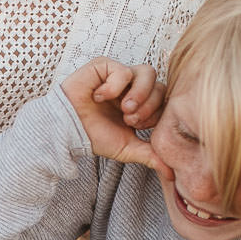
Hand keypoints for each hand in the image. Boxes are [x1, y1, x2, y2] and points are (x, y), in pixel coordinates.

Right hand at [59, 57, 168, 174]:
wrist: (67, 131)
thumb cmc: (94, 136)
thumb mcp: (128, 148)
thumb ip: (151, 156)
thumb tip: (172, 174)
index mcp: (142, 103)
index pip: (165, 100)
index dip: (156, 114)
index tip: (136, 126)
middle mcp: (133, 87)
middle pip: (160, 86)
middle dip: (149, 106)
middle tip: (130, 120)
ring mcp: (120, 75)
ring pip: (147, 72)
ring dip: (139, 93)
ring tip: (124, 108)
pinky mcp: (104, 65)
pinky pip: (122, 69)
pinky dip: (115, 87)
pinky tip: (99, 97)